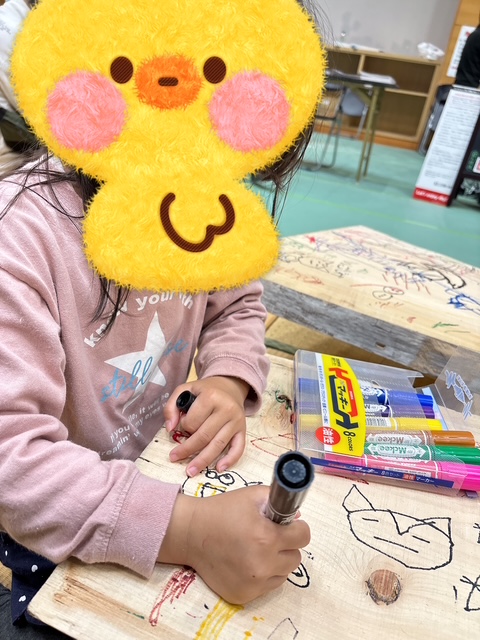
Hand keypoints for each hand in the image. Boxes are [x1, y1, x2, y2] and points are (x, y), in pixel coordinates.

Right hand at [157, 485, 310, 603]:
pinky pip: (267, 586)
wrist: (191, 533)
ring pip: (283, 573)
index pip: (303, 537)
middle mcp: (262, 564)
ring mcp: (253, 583)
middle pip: (295, 557)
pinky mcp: (243, 596)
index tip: (288, 525)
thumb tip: (297, 518)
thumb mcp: (252, 496)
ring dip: (276, 561)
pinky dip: (263, 575)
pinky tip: (246, 561)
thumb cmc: (223, 511)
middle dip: (286, 545)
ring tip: (256, 549)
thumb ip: (279, 502)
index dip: (297, 528)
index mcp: (267, 537)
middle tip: (268, 536)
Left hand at [164, 376, 249, 476]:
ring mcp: (236, 421)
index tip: (182, 425)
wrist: (229, 387)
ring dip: (203, 460)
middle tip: (174, 458)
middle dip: (187, 450)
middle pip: (204, 436)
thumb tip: (170, 428)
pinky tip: (219, 469)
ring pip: (218, 445)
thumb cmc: (205, 391)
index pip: (193, 420)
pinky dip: (230, 460)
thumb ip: (171, 406)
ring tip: (190, 471)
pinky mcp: (243, 430)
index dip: (183, 426)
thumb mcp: (185, 390)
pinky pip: (238, 448)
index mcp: (211, 396)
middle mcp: (226, 409)